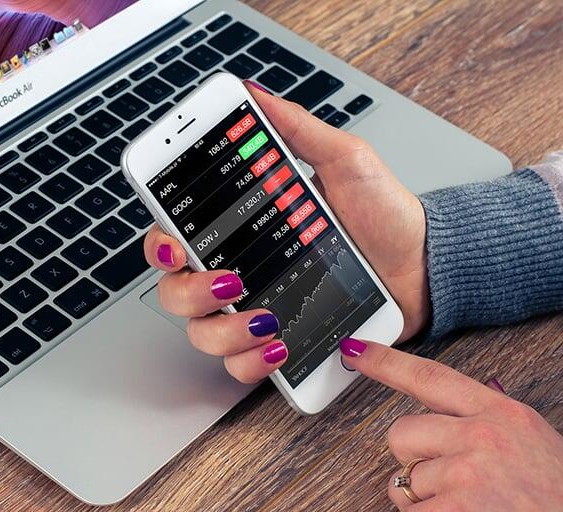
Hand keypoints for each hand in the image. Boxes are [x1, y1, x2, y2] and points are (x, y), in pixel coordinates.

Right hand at [143, 83, 429, 382]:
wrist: (424, 265)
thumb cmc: (384, 215)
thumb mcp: (344, 160)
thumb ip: (297, 130)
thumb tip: (253, 93)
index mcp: (240, 228)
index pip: (175, 236)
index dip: (160, 245)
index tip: (176, 247)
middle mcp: (238, 271)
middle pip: (175, 291)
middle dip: (192, 292)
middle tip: (231, 282)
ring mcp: (253, 310)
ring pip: (202, 334)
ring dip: (226, 332)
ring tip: (268, 320)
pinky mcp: (277, 343)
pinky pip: (240, 365)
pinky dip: (251, 362)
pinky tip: (278, 346)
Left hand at [339, 338, 562, 510]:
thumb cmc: (555, 494)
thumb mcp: (530, 442)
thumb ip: (485, 422)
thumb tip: (442, 411)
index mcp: (502, 413)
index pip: (429, 377)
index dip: (386, 362)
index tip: (354, 349)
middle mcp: (482, 438)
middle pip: (401, 432)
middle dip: (413, 458)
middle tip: (451, 479)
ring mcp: (466, 475)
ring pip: (402, 480)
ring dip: (424, 499)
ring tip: (468, 505)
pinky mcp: (454, 511)